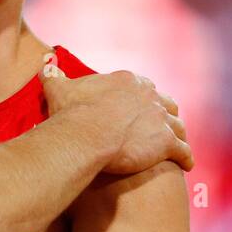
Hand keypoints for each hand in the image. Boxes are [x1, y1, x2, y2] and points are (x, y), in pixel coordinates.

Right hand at [41, 59, 193, 173]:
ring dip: (179, 134)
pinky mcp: (167, 142)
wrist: (87, 134)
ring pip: (178, 125)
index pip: (143, 86)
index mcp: (128, 82)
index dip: (142, 96)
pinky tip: (186, 165)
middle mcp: (150, 96)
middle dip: (165, 113)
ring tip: (178, 143)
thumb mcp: (59, 90)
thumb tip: (45, 67)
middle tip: (161, 124)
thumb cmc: (72, 112)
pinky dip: (186, 158)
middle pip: (165, 103)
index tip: (139, 106)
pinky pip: (183, 150)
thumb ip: (53, 77)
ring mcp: (161, 119)